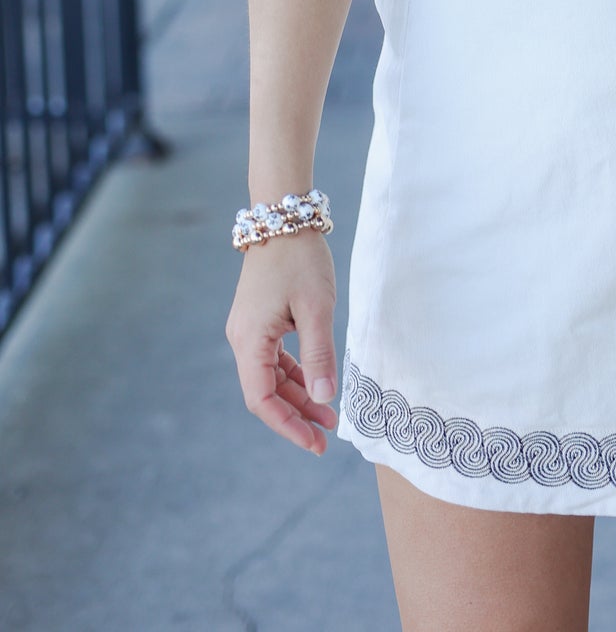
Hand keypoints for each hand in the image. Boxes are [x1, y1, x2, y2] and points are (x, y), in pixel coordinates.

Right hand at [226, 231, 338, 454]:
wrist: (283, 216)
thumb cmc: (301, 259)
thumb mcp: (317, 308)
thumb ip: (319, 355)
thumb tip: (324, 398)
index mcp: (250, 340)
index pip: (262, 400)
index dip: (287, 426)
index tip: (314, 442)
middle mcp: (242, 339)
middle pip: (265, 392)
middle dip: (296, 414)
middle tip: (328, 433)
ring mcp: (249, 330)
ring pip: (270, 376)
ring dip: (297, 395)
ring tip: (328, 412)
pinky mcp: (259, 321)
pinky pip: (273, 358)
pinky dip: (294, 374)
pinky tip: (316, 382)